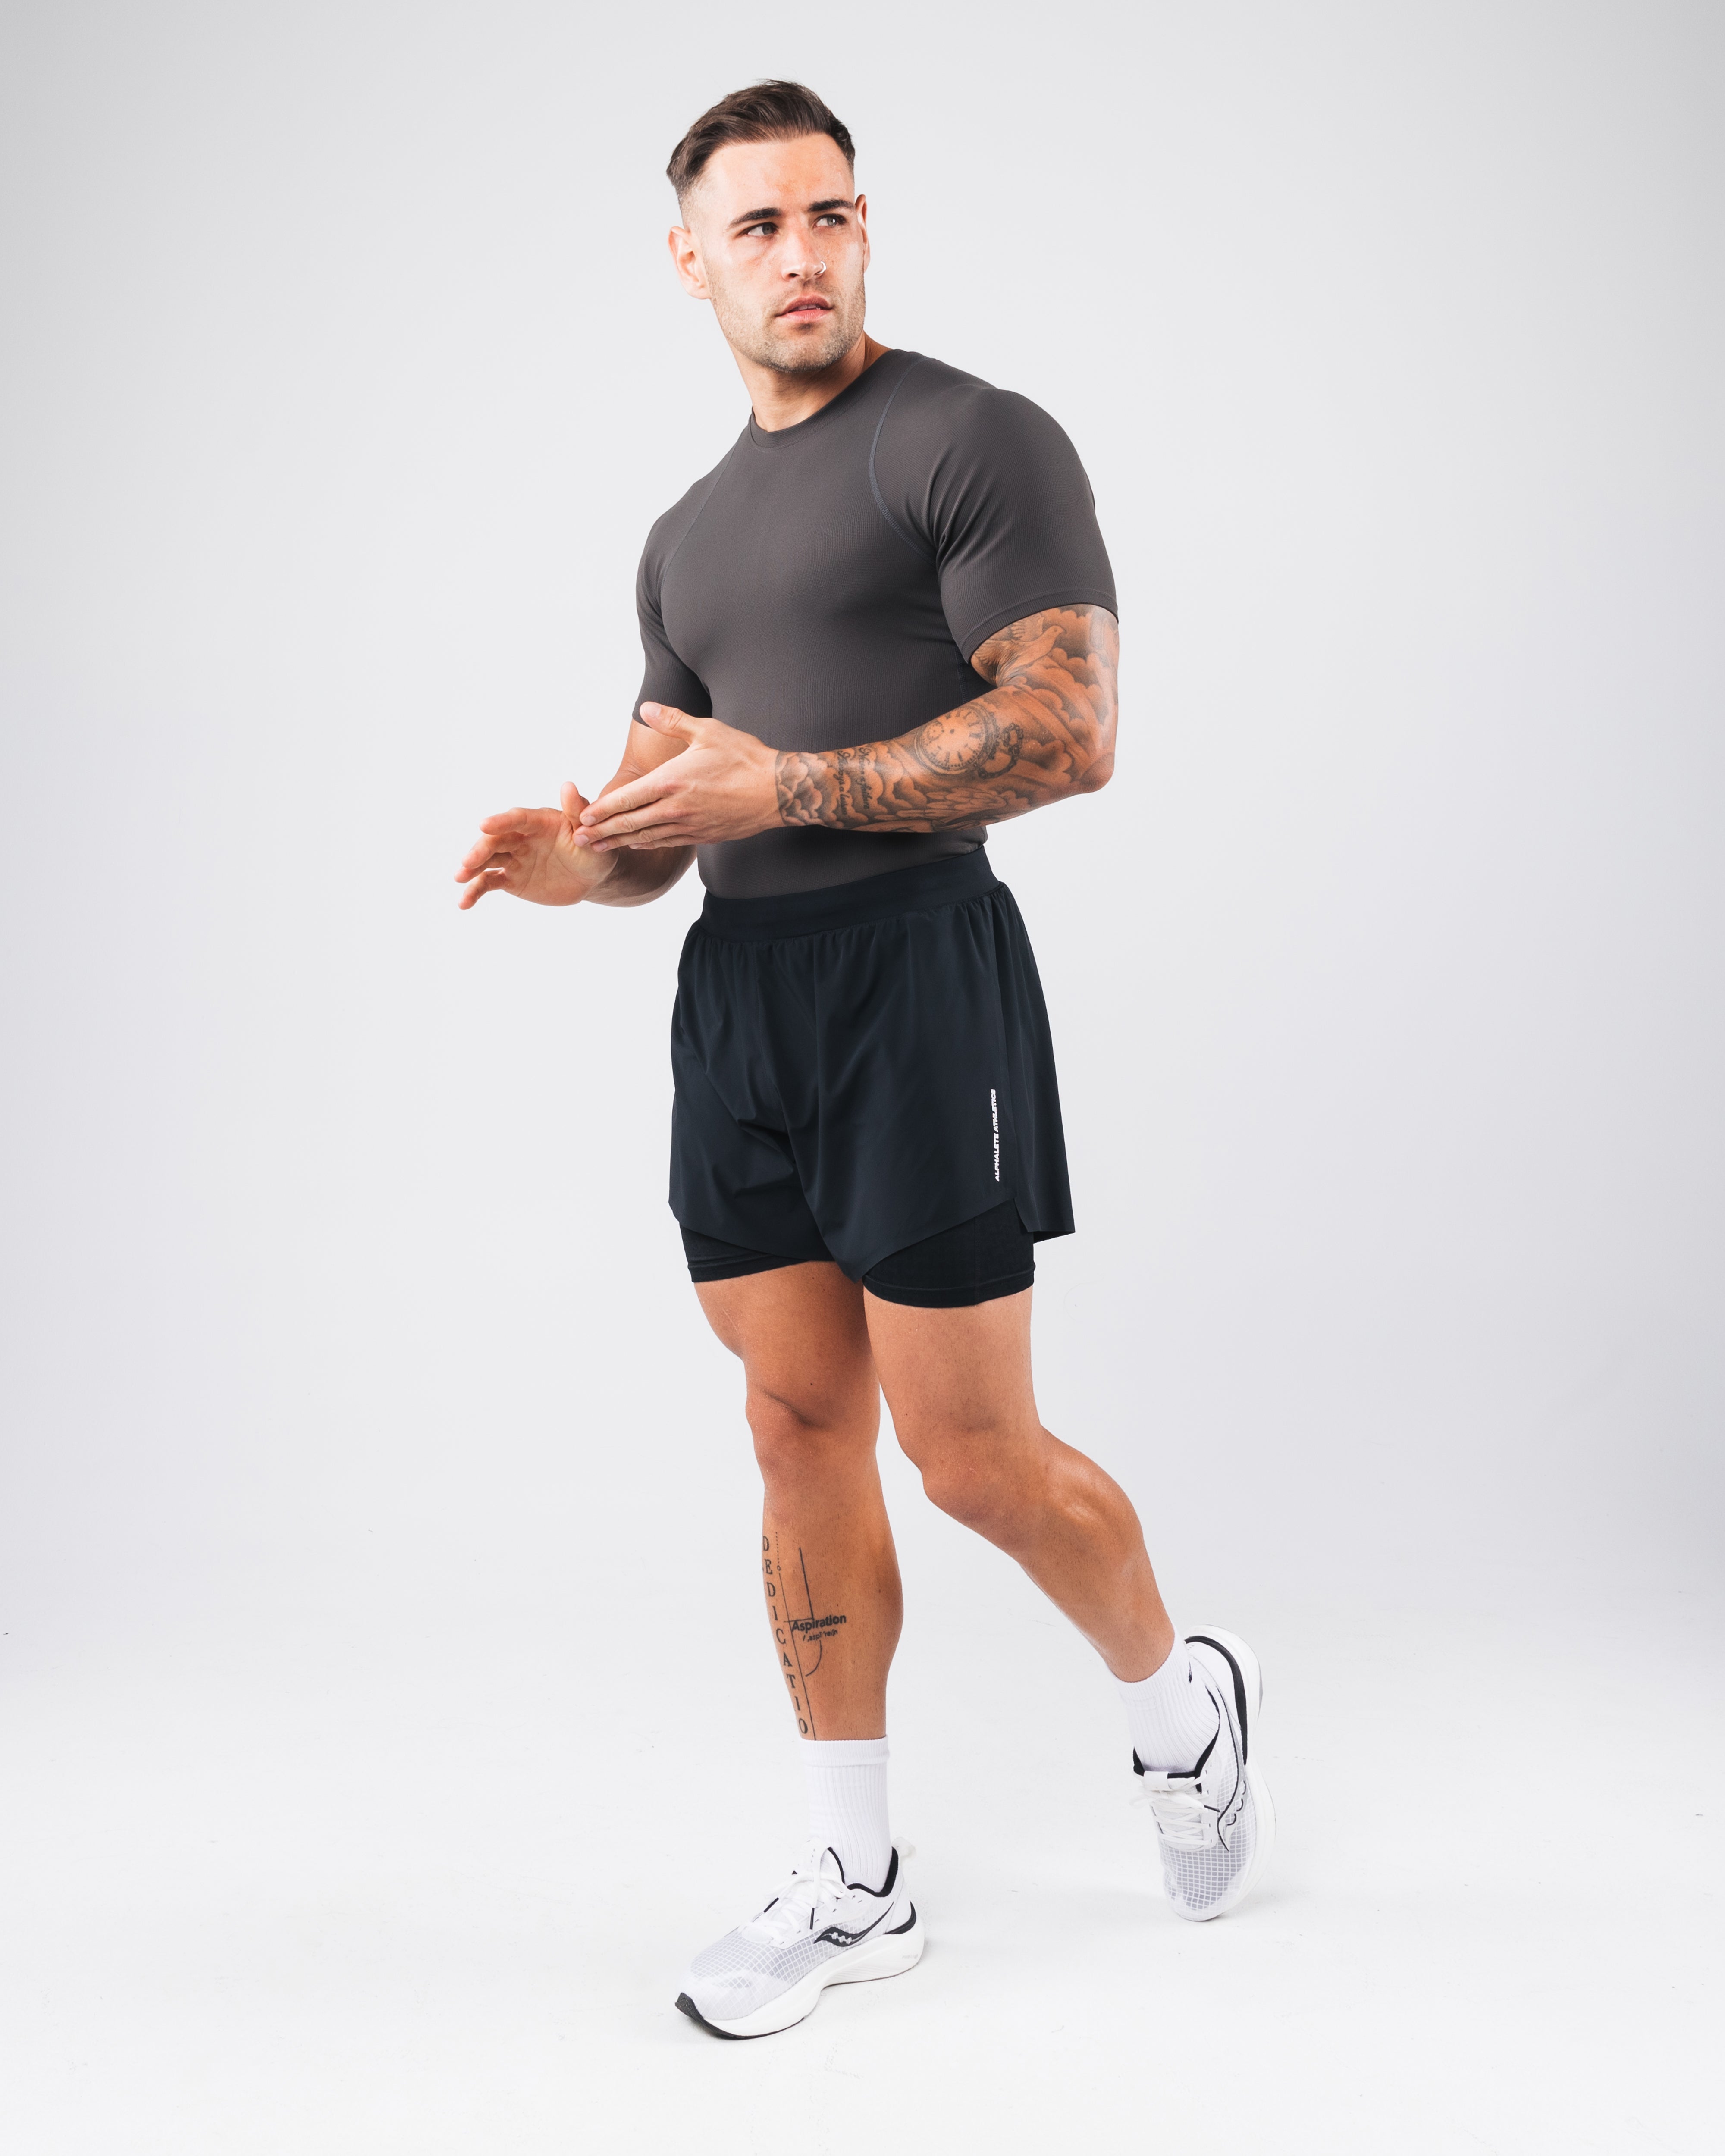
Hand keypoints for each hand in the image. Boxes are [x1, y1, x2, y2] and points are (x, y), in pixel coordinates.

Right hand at [455, 782, 615, 908]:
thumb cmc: (593, 850)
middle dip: (480, 849)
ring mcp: (513, 858)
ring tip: (458, 878)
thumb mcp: (589, 833)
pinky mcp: (510, 878)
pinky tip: (464, 903)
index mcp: (538, 822)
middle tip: (467, 862)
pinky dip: (475, 891)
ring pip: (487, 860)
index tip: (483, 825)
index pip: (517, 819)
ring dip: (471, 868)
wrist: (592, 877)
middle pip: (496, 840)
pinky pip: (489, 883)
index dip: (500, 822)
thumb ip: (576, 812)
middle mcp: (521, 837)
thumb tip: (568, 785)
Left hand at [574, 706, 778, 850]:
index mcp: (672, 781)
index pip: (627, 800)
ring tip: (598, 847)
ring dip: (619, 842)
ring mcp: (689, 825)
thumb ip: (672, 721)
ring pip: (646, 837)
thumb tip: (645, 707)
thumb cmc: (744, 757)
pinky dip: (646, 845)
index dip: (601, 811)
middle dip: (601, 833)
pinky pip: (667, 842)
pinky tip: (636, 845)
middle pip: (630, 824)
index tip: (582, 817)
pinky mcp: (702, 835)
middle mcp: (676, 808)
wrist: (777, 791)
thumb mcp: (707, 730)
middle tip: (578, 840)